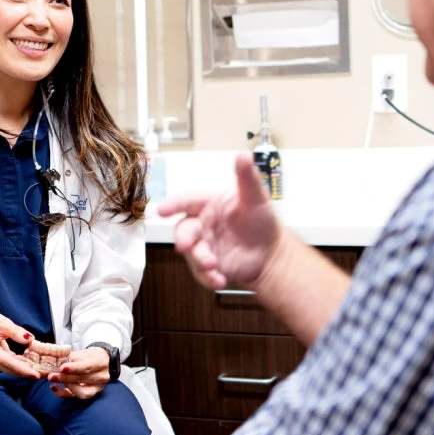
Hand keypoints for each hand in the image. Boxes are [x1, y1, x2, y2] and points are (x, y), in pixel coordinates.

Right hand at [0, 306, 39, 377]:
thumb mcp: (2, 322)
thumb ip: (16, 332)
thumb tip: (29, 340)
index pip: (8, 362)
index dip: (23, 369)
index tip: (35, 375)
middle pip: (10, 368)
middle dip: (28, 372)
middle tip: (45, 374)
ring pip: (9, 368)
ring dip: (25, 369)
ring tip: (41, 370)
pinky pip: (7, 364)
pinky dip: (19, 364)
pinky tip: (31, 364)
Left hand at [47, 346, 110, 399]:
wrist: (103, 362)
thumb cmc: (92, 356)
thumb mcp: (84, 352)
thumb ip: (71, 356)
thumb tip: (54, 360)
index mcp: (101, 362)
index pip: (87, 367)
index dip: (74, 368)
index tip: (62, 367)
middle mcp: (101, 377)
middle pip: (83, 379)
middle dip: (65, 378)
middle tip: (51, 375)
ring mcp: (97, 388)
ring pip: (81, 391)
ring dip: (65, 385)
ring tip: (53, 379)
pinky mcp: (89, 394)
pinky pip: (75, 397)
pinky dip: (63, 393)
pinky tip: (54, 387)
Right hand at [158, 152, 283, 290]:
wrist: (271, 253)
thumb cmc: (261, 221)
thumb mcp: (256, 197)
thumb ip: (247, 178)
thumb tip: (244, 155)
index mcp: (208, 204)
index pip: (186, 201)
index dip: (173, 204)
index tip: (162, 210)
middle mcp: (201, 224)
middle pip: (184, 230)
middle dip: (184, 239)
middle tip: (187, 246)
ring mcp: (203, 246)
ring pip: (191, 254)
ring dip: (199, 261)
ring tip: (214, 267)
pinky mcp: (208, 266)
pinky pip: (201, 273)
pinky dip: (208, 278)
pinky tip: (220, 279)